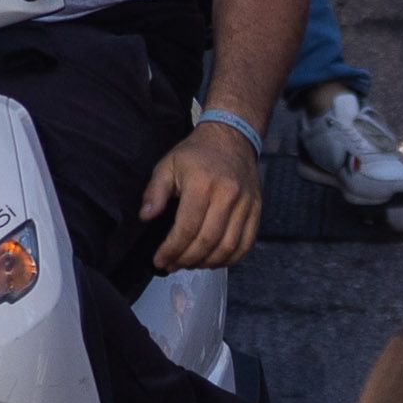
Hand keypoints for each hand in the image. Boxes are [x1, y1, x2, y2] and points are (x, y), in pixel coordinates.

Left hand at [141, 119, 263, 271]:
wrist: (231, 137)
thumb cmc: (197, 153)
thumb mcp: (168, 165)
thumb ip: (154, 192)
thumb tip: (146, 217)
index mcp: (202, 184)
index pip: (187, 228)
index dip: (172, 249)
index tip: (160, 260)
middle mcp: (227, 195)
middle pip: (208, 241)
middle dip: (187, 260)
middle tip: (172, 265)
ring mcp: (246, 203)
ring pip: (228, 247)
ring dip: (207, 263)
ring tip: (190, 264)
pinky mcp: (257, 209)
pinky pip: (246, 243)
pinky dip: (230, 259)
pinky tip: (214, 260)